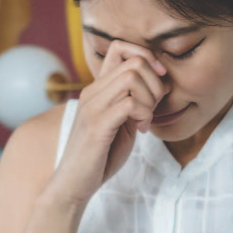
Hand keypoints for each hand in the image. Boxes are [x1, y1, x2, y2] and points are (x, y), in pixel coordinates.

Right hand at [46, 40, 167, 205]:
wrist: (74, 184)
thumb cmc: (100, 155)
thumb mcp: (122, 122)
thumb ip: (134, 101)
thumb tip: (159, 83)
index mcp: (98, 88)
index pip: (120, 48)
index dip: (146, 57)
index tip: (158, 81)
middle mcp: (92, 92)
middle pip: (134, 62)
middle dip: (155, 83)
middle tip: (153, 107)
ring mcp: (93, 107)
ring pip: (132, 77)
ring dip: (150, 98)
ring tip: (145, 119)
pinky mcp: (97, 125)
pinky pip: (130, 103)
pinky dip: (144, 114)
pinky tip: (140, 129)